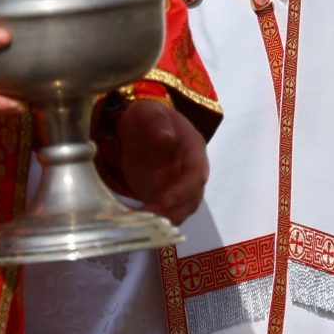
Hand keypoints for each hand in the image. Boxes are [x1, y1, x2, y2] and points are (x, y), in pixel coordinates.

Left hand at [114, 100, 209, 222]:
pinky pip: (166, 214)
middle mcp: (192, 171)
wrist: (138, 130)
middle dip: (175, 210)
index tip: (165, 200)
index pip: (196, 173)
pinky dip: (154, 220)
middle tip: (149, 215)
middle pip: (193, 198)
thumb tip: (166, 138)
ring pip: (182, 210)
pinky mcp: (166, 197)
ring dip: (165, 219)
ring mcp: (180, 186)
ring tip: (141, 220)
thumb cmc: (146, 118)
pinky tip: (136, 220)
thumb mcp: (148, 112)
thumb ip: (157, 121)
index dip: (184, 189)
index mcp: (193, 148)